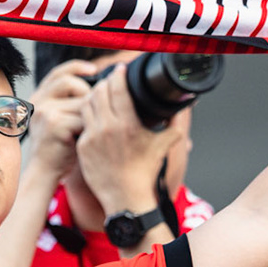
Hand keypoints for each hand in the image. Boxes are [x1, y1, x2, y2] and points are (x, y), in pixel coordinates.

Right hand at [23, 58, 98, 180]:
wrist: (46, 172)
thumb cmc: (60, 147)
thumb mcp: (62, 118)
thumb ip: (71, 101)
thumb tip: (100, 83)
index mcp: (39, 97)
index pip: (59, 73)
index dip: (77, 68)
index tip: (95, 70)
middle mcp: (38, 102)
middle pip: (70, 82)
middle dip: (87, 93)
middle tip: (95, 110)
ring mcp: (45, 112)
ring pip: (80, 101)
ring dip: (91, 114)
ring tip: (90, 128)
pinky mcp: (55, 124)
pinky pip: (83, 118)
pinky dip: (90, 127)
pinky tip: (89, 138)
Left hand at [77, 68, 181, 214]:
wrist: (126, 197)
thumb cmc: (145, 171)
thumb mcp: (164, 144)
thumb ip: (176, 122)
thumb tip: (185, 105)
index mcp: (128, 125)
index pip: (117, 88)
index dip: (118, 75)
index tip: (120, 69)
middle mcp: (108, 128)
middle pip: (99, 91)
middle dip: (105, 82)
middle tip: (110, 80)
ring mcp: (92, 137)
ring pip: (87, 104)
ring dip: (93, 95)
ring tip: (100, 94)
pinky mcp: (83, 146)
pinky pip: (82, 122)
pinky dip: (88, 114)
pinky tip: (93, 112)